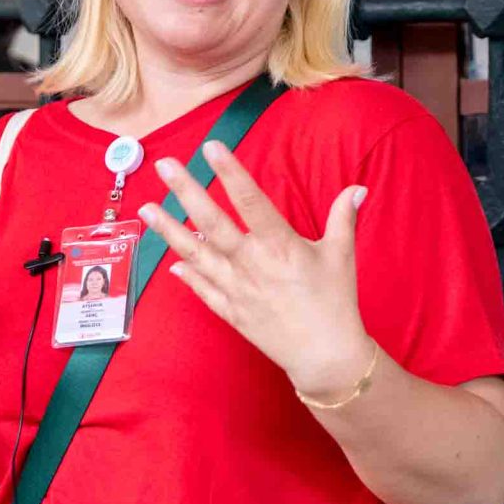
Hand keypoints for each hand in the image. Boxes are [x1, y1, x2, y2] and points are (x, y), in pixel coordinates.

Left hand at [140, 140, 375, 401]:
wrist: (325, 356)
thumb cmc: (336, 302)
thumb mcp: (341, 255)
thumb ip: (343, 218)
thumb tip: (356, 188)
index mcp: (280, 246)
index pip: (250, 201)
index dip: (231, 172)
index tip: (212, 147)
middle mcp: (252, 264)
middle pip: (212, 223)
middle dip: (186, 192)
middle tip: (164, 165)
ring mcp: (236, 289)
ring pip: (196, 254)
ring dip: (169, 230)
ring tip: (147, 208)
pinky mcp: (231, 312)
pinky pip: (203, 290)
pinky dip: (186, 275)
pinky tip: (170, 262)